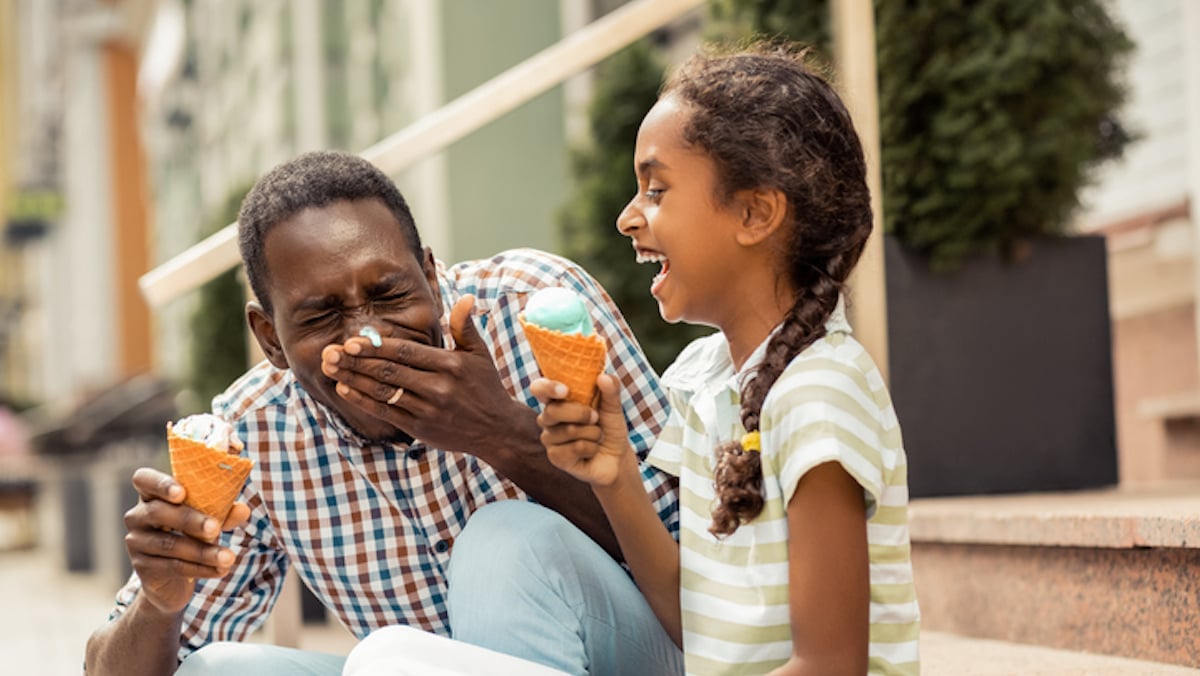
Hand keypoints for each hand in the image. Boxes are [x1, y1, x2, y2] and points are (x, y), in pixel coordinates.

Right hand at [123, 468, 248, 614]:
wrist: (172, 577)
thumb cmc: (191, 534)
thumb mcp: (207, 518)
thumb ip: (223, 511)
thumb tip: (243, 510)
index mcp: (152, 494)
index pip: (144, 479)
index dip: (161, 484)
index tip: (182, 493)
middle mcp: (138, 516)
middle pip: (158, 512)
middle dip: (189, 520)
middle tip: (215, 528)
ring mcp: (136, 542)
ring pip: (170, 544)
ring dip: (203, 552)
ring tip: (228, 558)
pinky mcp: (142, 566)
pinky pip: (173, 566)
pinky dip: (200, 568)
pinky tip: (220, 570)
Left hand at [321, 295, 534, 457]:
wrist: (497, 429)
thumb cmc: (486, 387)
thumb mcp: (479, 354)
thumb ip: (465, 326)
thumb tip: (465, 297)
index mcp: (450, 364)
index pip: (406, 352)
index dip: (377, 347)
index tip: (352, 340)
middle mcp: (437, 387)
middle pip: (389, 371)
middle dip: (356, 361)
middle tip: (330, 351)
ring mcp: (427, 409)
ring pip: (383, 392)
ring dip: (352, 379)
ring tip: (330, 368)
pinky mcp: (419, 427)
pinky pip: (385, 412)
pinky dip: (363, 401)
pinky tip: (345, 389)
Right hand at [531, 374, 633, 486]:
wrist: (617, 456)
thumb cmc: (609, 427)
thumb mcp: (613, 406)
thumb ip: (610, 390)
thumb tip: (604, 376)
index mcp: (558, 400)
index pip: (539, 388)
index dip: (547, 387)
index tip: (565, 391)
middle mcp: (548, 418)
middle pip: (553, 411)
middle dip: (581, 414)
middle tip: (596, 418)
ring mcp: (550, 438)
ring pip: (568, 431)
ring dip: (592, 433)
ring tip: (597, 436)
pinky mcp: (555, 457)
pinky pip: (575, 448)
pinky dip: (591, 448)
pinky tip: (592, 450)